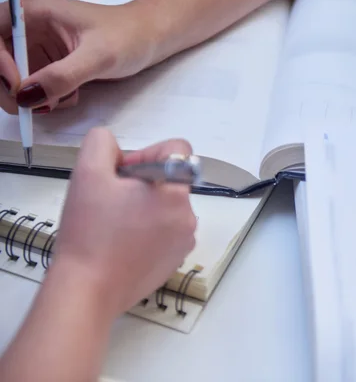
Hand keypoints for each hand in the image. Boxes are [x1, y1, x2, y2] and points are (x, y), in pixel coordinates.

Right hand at [0, 0, 156, 114]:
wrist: (151, 39)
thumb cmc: (130, 36)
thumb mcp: (98, 57)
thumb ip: (62, 76)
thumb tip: (27, 96)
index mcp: (33, 11)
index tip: (19, 87)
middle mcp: (30, 28)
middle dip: (12, 88)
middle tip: (35, 107)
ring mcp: (39, 47)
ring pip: (15, 79)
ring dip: (33, 97)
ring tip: (64, 99)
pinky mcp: (50, 64)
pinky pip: (35, 87)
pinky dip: (47, 98)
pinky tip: (71, 96)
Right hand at [53, 128, 196, 317]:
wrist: (88, 290)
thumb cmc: (89, 232)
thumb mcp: (87, 173)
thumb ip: (102, 143)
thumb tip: (116, 148)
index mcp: (176, 191)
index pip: (178, 149)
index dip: (147, 152)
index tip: (122, 173)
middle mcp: (189, 215)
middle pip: (171, 179)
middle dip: (142, 181)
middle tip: (111, 199)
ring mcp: (185, 241)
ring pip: (168, 206)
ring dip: (145, 205)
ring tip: (114, 222)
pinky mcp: (176, 260)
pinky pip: (167, 231)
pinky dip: (148, 229)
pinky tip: (121, 242)